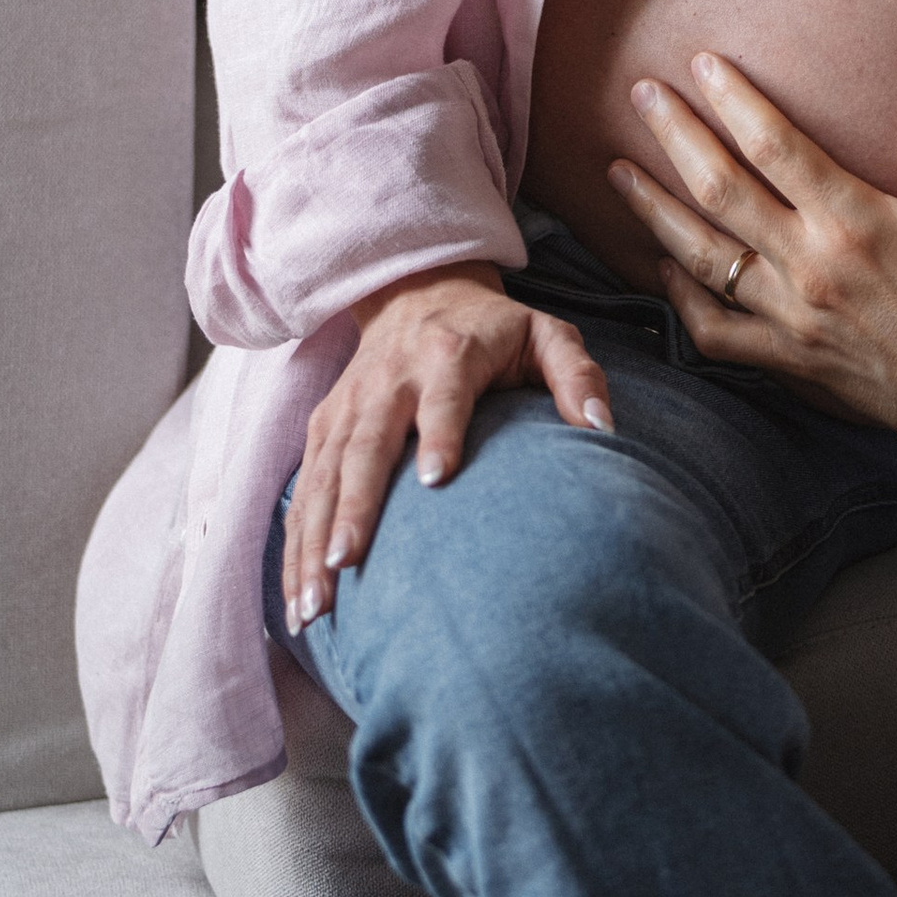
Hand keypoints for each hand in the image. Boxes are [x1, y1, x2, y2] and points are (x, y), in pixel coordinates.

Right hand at [281, 265, 611, 630]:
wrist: (419, 291)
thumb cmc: (494, 330)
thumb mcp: (546, 334)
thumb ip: (577, 376)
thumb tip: (602, 428)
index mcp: (449, 356)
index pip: (443, 396)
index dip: (440, 433)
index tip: (437, 481)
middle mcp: (389, 381)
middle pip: (366, 446)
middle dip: (353, 508)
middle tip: (346, 565)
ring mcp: (349, 406)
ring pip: (323, 476)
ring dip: (312, 540)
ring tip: (313, 606)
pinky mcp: (322, 426)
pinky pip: (304, 490)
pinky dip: (294, 544)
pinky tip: (297, 599)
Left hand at [609, 29, 896, 453]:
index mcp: (854, 220)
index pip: (774, 143)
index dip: (732, 98)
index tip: (700, 63)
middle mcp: (810, 265)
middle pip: (720, 190)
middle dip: (674, 137)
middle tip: (640, 95)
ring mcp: (792, 317)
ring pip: (702, 258)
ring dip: (656, 211)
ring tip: (620, 174)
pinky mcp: (790, 359)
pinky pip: (715, 331)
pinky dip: (680, 299)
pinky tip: (663, 268)